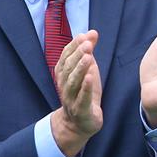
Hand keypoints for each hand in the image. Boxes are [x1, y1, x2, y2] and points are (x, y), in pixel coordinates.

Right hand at [51, 30, 102, 156]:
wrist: (80, 123)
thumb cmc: (84, 93)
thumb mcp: (88, 70)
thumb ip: (88, 52)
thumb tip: (92, 32)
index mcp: (64, 75)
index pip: (66, 57)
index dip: (73, 46)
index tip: (83, 36)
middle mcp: (64, 85)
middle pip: (68, 68)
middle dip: (77, 54)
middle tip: (87, 43)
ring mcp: (71, 99)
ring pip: (73, 82)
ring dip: (80, 68)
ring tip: (88, 56)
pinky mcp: (81, 110)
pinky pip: (82, 98)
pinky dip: (85, 87)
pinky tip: (91, 77)